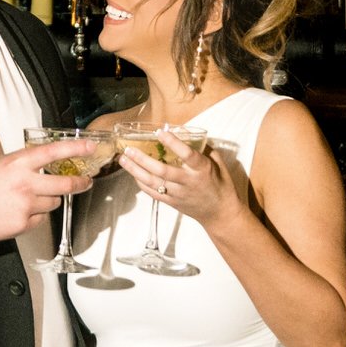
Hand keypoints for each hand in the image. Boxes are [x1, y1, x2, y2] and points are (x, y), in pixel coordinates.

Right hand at [0, 140, 96, 252]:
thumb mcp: (0, 164)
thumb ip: (24, 164)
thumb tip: (47, 164)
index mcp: (18, 163)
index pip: (54, 152)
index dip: (76, 149)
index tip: (91, 148)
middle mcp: (25, 183)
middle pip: (66, 184)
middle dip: (81, 183)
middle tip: (87, 181)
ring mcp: (26, 205)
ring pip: (54, 202)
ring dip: (50, 199)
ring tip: (29, 198)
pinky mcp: (24, 224)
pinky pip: (41, 218)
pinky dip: (36, 215)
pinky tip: (18, 211)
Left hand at [118, 129, 240, 231]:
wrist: (221, 214)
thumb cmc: (221, 186)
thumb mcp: (219, 164)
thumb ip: (205, 150)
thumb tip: (190, 135)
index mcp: (202, 170)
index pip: (187, 154)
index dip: (173, 143)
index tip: (160, 132)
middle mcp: (189, 182)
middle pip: (162, 170)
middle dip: (143, 159)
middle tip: (129, 149)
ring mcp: (179, 194)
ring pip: (154, 183)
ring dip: (136, 171)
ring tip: (124, 159)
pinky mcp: (172, 203)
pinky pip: (153, 193)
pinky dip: (141, 184)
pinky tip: (133, 174)